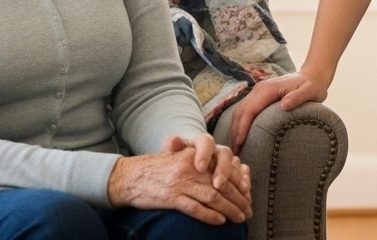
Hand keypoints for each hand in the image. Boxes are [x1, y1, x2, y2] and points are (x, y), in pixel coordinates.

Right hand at [106, 146, 251, 223]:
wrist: (128, 176)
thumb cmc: (156, 168)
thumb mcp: (177, 157)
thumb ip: (198, 161)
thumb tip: (222, 173)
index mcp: (192, 154)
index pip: (222, 166)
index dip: (237, 181)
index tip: (247, 192)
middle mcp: (188, 167)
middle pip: (221, 183)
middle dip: (238, 198)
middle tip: (248, 209)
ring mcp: (180, 182)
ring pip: (212, 196)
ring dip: (229, 209)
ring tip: (239, 218)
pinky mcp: (170, 197)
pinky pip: (194, 207)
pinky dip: (209, 215)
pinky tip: (220, 221)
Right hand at [227, 70, 328, 152]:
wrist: (312, 76)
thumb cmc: (312, 86)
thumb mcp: (309, 91)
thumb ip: (297, 97)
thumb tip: (284, 105)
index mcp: (267, 89)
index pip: (250, 109)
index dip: (243, 127)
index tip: (240, 143)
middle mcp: (259, 90)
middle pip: (241, 112)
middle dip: (235, 132)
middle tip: (234, 152)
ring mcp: (257, 93)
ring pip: (240, 112)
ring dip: (235, 130)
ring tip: (235, 149)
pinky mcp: (259, 98)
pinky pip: (246, 112)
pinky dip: (240, 125)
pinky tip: (241, 138)